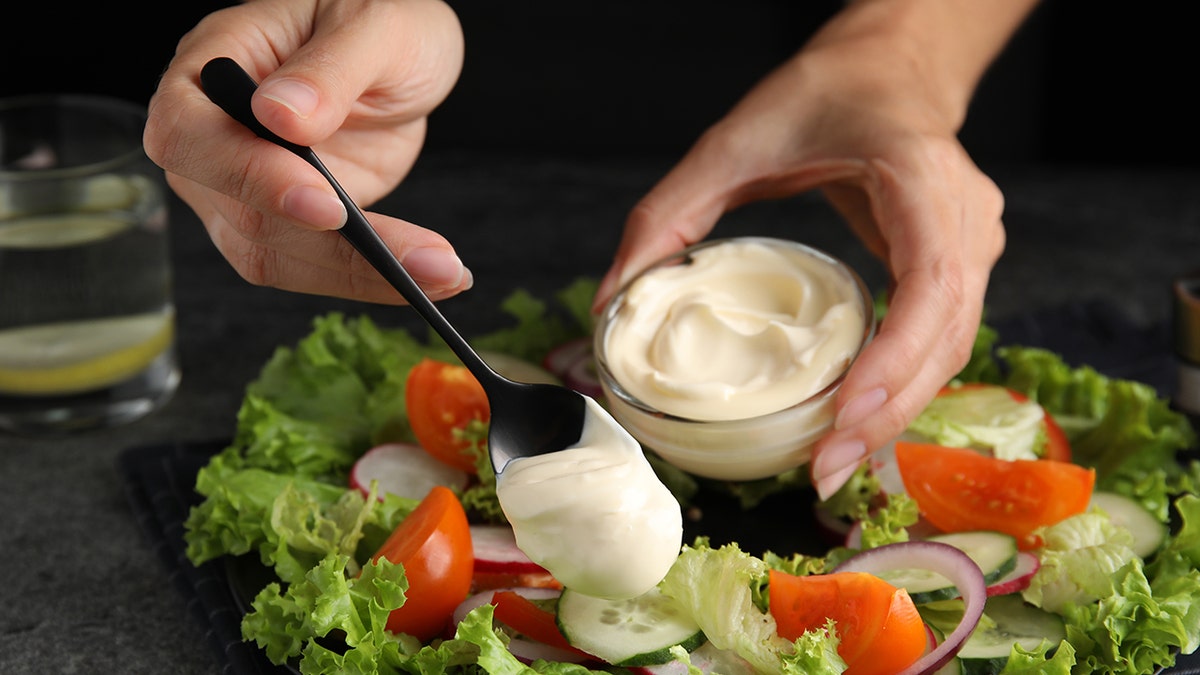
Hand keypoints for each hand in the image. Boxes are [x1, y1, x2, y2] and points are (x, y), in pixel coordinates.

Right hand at [144, 0, 471, 302]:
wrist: (402, 51)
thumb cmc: (377, 14)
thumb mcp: (371, 23)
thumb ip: (329, 67)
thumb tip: (280, 115)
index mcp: (210, 68)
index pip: (189, 135)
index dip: (248, 176)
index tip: (324, 203)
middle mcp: (214, 136)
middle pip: (239, 213)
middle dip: (332, 246)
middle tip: (419, 260)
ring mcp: (246, 187)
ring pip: (278, 254)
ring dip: (362, 274)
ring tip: (445, 272)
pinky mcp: (291, 223)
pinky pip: (317, 265)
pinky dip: (373, 277)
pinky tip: (433, 275)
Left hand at [593, 0, 1027, 498]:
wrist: (889, 67)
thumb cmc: (823, 93)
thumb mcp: (732, 142)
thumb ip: (668, 214)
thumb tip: (609, 302)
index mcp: (918, 173)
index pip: (929, 281)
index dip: (894, 358)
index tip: (844, 415)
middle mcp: (965, 216)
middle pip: (946, 336)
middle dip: (887, 412)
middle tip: (823, 471)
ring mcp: (975, 242)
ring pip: (952, 349)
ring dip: (896, 413)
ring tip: (834, 462)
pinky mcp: (963, 265)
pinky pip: (942, 339)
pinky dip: (901, 386)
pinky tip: (856, 424)